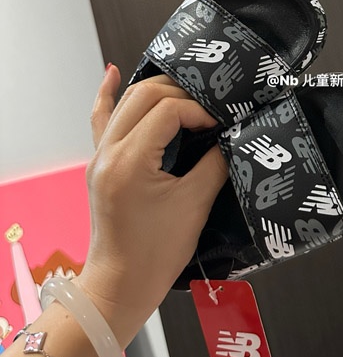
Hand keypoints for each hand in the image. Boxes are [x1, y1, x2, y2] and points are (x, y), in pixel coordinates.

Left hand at [77, 65, 227, 346]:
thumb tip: (229, 134)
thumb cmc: (159, 251)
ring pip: (125, 103)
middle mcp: (108, 151)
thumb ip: (214, 162)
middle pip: (144, 96)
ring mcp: (100, 156)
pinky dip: (107, 95)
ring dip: (156, 90)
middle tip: (209, 105)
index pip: (167, 111)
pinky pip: (100, 120)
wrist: (121, 284)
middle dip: (181, 92)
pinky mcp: (100, 163)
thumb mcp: (195, 204)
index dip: (198, 109)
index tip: (220, 123)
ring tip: (186, 88)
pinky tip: (113, 72)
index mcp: (130, 161)